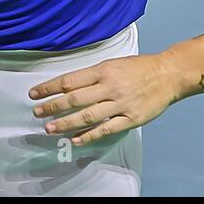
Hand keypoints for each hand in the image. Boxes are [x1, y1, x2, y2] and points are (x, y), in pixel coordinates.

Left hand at [30, 52, 183, 144]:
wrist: (168, 74)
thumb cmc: (140, 68)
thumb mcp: (114, 63)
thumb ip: (93, 75)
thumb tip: (69, 86)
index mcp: (104, 70)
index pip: (70, 80)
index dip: (50, 87)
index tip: (34, 94)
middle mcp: (109, 87)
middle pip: (74, 99)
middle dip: (52, 106)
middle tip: (37, 112)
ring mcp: (120, 104)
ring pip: (87, 116)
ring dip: (65, 124)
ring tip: (50, 128)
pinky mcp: (130, 118)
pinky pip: (106, 129)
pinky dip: (89, 136)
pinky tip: (76, 140)